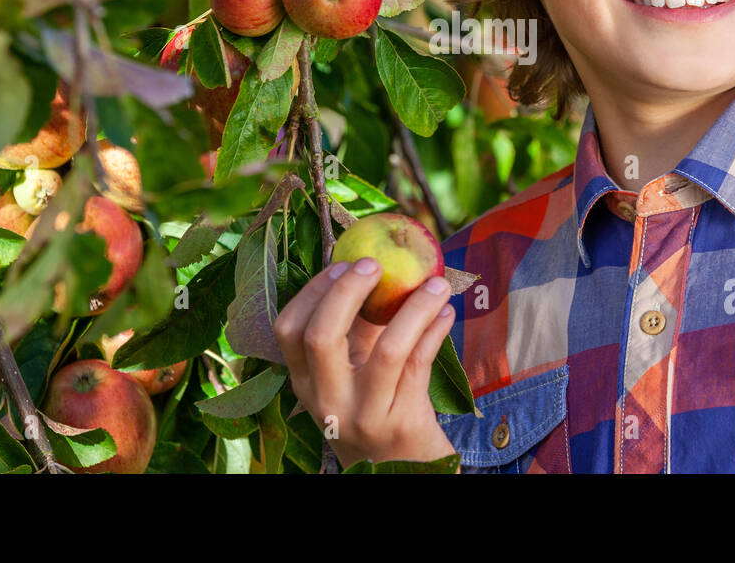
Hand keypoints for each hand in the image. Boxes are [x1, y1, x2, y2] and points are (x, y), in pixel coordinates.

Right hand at [273, 256, 458, 468]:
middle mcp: (326, 401)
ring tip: (436, 284)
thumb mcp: (352, 375)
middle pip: (321, 336)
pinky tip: (446, 313)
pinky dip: (435, 331)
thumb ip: (354, 330)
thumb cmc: (376, 409)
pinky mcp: (402, 423)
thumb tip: (370, 266)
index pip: (288, 330)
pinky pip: (420, 364)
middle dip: (348, 290)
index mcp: (304, 383)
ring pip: (387, 350)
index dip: (313, 290)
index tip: (342, 263)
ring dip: (415, 308)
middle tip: (376, 264)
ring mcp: (364, 415)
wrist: (401, 470)